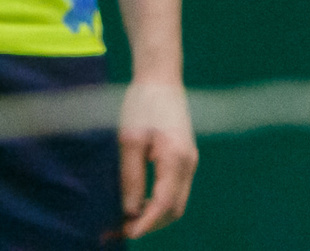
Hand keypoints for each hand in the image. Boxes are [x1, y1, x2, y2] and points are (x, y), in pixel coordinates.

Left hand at [115, 75, 196, 237]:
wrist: (161, 77)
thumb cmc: (143, 103)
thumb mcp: (129, 140)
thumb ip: (131, 177)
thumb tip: (130, 210)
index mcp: (176, 159)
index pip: (164, 205)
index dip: (145, 224)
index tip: (125, 233)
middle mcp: (188, 163)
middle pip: (174, 209)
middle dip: (149, 224)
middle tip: (120, 230)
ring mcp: (189, 160)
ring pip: (175, 202)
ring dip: (153, 215)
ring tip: (125, 220)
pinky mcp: (184, 156)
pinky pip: (174, 189)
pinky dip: (158, 202)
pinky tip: (138, 202)